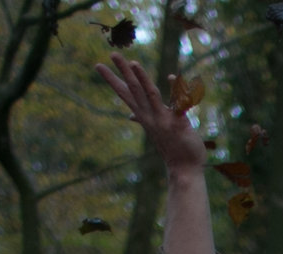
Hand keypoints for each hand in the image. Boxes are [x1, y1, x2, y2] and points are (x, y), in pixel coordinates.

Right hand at [97, 52, 205, 175]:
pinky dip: (176, 91)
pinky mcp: (178, 124)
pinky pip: (177, 104)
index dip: (111, 79)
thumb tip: (131, 116)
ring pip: (150, 95)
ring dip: (142, 79)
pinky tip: (173, 77)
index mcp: (144, 116)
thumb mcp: (153, 131)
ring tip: (133, 63)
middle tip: (112, 53)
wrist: (184, 170)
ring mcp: (163, 120)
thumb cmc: (170, 148)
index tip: (98, 65)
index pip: (124, 94)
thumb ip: (142, 119)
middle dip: (123, 72)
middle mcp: (150, 117)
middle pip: (133, 90)